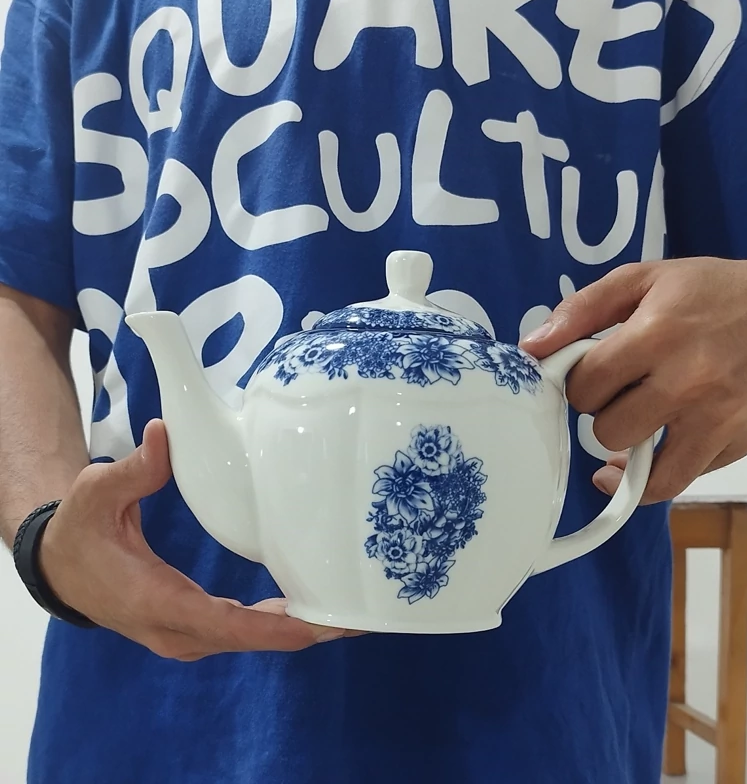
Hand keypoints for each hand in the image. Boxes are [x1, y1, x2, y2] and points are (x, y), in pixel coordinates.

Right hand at [39, 420, 353, 659]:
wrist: (59, 567)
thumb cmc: (80, 530)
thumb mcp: (98, 493)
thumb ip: (133, 470)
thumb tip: (163, 434)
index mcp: (157, 602)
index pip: (226, 625)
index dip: (276, 629)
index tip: (322, 626)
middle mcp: (177, 631)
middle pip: (252, 639)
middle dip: (306, 630)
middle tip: (358, 614)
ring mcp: (186, 635)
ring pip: (251, 639)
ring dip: (299, 629)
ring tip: (348, 611)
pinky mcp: (194, 627)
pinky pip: (244, 631)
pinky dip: (279, 624)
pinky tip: (310, 607)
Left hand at [521, 251, 746, 503]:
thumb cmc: (714, 291)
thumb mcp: (643, 279)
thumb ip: (581, 310)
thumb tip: (531, 347)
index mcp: (658, 334)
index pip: (584, 385)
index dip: (577, 381)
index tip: (590, 372)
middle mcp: (688, 382)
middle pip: (605, 429)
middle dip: (601, 412)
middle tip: (618, 391)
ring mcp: (717, 420)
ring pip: (638, 468)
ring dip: (625, 447)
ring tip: (634, 421)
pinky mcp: (736, 444)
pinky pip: (676, 483)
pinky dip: (653, 477)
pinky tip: (645, 459)